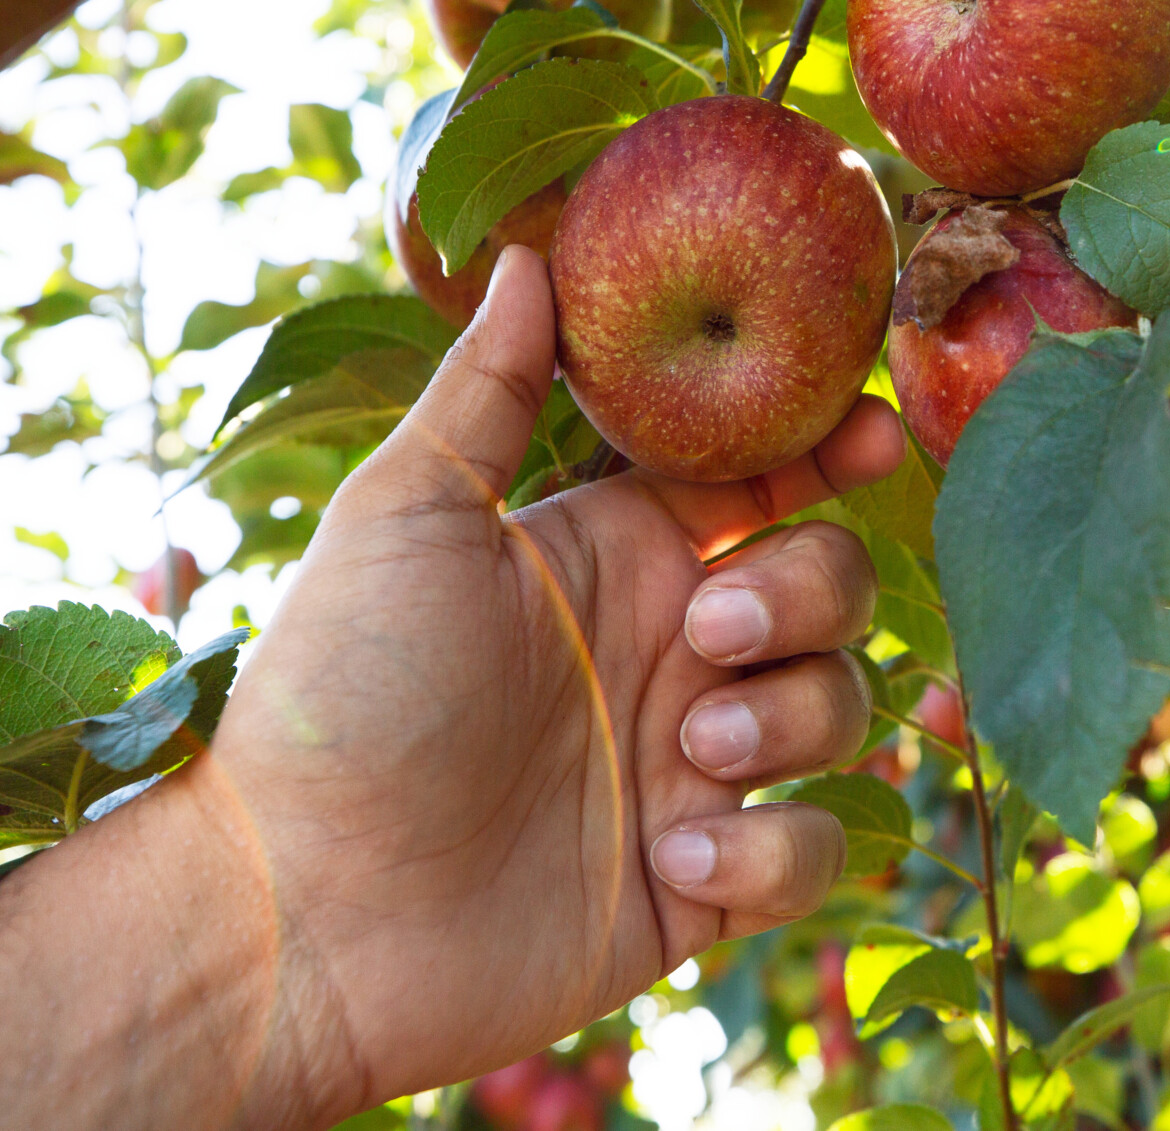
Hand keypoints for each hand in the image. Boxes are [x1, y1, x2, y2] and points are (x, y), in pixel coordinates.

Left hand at [202, 244, 901, 1112]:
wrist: (296, 917)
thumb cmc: (335, 702)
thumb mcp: (402, 521)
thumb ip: (484, 391)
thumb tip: (528, 252)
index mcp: (614, 556)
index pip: (764, 480)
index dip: (831, 448)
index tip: (873, 430)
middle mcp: (668, 653)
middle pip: (832, 583)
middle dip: (808, 591)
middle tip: (706, 632)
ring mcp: (690, 772)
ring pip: (840, 708)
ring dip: (788, 718)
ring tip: (685, 758)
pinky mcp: (699, 889)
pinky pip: (810, 851)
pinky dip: (771, 849)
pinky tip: (673, 860)